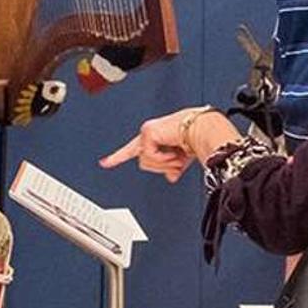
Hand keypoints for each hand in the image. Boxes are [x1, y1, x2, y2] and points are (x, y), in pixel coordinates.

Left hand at [99, 106, 215, 182]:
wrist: (203, 130)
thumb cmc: (196, 139)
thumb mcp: (181, 158)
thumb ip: (172, 167)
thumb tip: (170, 177)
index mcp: (154, 137)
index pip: (131, 150)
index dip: (117, 157)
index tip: (104, 163)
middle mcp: (148, 134)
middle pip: (143, 163)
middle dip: (161, 166)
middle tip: (176, 161)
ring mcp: (147, 133)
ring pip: (144, 162)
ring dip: (164, 163)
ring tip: (177, 155)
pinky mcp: (148, 134)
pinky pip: (149, 156)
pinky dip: (163, 158)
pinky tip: (173, 152)